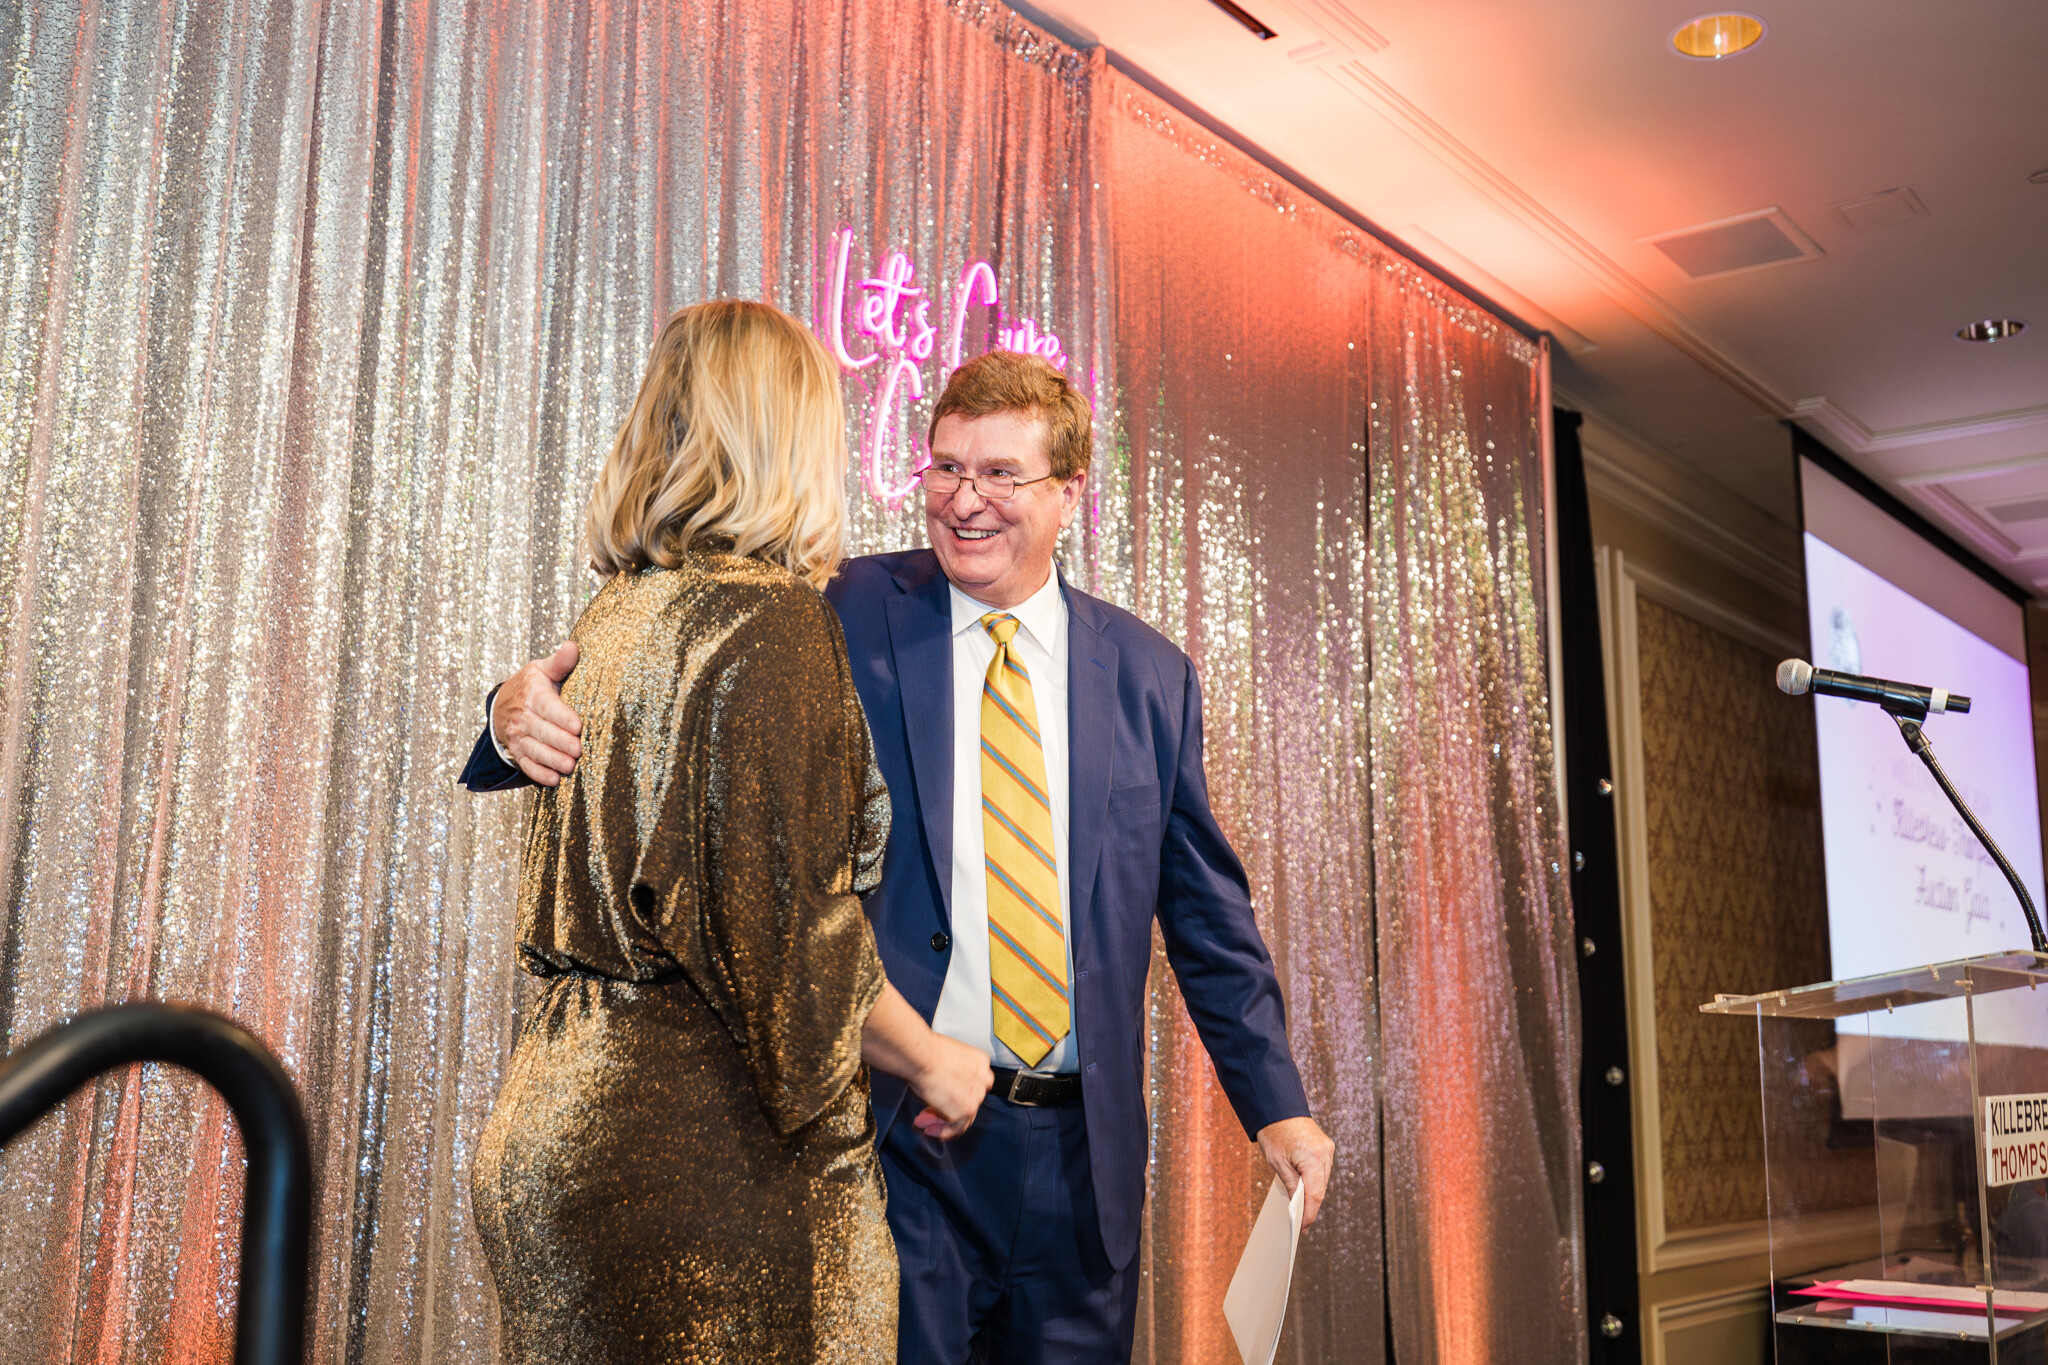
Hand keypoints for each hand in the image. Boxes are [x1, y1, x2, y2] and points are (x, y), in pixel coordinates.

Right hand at [492, 642, 584, 786]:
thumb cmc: (530, 685)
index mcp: (532, 694)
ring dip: (551, 760)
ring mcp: (518, 736)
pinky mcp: (517, 751)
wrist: (502, 703)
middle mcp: (522, 716)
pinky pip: (526, 764)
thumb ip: (560, 662)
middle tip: (578, 750)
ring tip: (569, 767)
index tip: (577, 725)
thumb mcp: (542, 669)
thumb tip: (572, 647)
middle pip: (541, 731)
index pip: (547, 706)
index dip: (562, 717)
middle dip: (559, 742)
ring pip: (534, 749)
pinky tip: (553, 780)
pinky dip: (538, 774)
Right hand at [909, 1034, 993, 1140]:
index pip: (972, 1085)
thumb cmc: (924, 1052)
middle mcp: (983, 1079)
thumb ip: (949, 1075)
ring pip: (963, 1117)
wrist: (919, 1055)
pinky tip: (929, 1131)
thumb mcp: (942, 1060)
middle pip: (968, 1102)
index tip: (940, 1097)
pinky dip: (941, 1132)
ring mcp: (976, 1095)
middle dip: (946, 1109)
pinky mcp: (967, 1109)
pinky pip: (955, 1128)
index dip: (954, 1094)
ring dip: (942, 1123)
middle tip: (928, 1113)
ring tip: (924, 1124)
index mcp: (979, 1062)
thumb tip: (941, 1088)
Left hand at [1257, 1116, 1334, 1227]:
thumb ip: (1292, 1186)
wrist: (1278, 1107)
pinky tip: (1306, 1189)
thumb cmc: (1274, 1133)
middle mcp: (1326, 1154)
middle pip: (1321, 1188)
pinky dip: (1314, 1180)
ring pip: (1322, 1180)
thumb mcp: (1278, 1163)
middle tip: (1300, 1223)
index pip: (1315, 1195)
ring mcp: (1328, 1149)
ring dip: (1313, 1193)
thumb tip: (1298, 1206)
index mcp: (1314, 1158)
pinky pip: (1322, 1170)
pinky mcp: (1326, 1146)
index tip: (1302, 1227)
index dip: (1309, 1214)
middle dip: (1311, 1206)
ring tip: (1302, 1209)